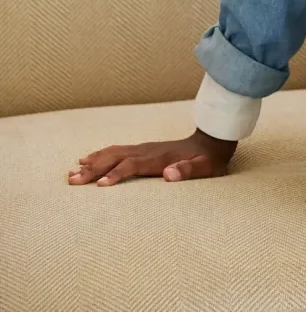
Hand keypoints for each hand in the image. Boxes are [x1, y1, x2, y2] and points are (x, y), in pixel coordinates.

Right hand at [68, 130, 236, 185]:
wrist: (213, 141)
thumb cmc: (209, 159)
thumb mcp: (205, 168)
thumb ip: (188, 170)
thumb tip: (169, 174)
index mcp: (159, 158)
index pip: (132, 165)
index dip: (116, 174)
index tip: (99, 186)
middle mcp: (148, 151)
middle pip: (116, 158)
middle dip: (94, 169)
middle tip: (72, 181)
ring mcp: (145, 148)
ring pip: (114, 153)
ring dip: (93, 161)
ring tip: (73, 170)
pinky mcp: (144, 149)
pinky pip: (118, 150)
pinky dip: (101, 154)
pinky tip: (90, 158)